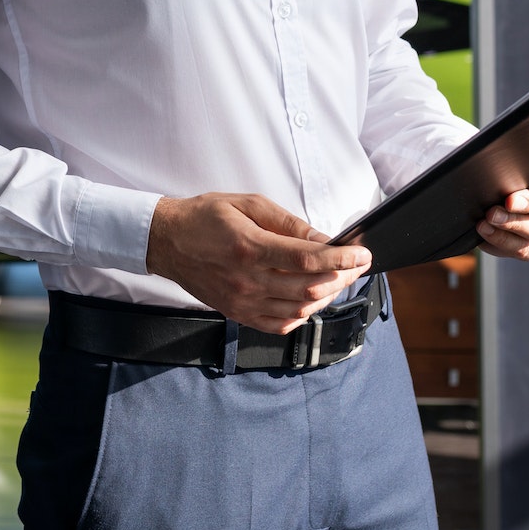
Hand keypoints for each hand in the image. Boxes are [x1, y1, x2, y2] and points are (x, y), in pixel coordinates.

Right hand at [145, 194, 370, 333]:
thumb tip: (322, 239)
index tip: (362, 254)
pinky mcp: (237, 314)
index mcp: (250, 247)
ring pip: (300, 310)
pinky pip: (279, 325)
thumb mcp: (248, 204)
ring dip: (327, 296)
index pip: (308, 259)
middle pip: (310, 288)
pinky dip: (302, 315)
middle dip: (343, 276)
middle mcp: (247, 280)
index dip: (342, 259)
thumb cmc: (205, 217)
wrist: (166, 241)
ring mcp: (242, 302)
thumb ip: (287, 223)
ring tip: (338, 280)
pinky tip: (311, 301)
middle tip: (358, 264)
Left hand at [476, 158, 528, 259]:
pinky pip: (525, 249)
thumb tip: (508, 163)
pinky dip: (502, 238)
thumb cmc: (512, 173)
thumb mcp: (520, 163)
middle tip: (510, 200)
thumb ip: (524, 161)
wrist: (494, 198)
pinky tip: (486, 228)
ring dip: (514, 222)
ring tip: (492, 215)